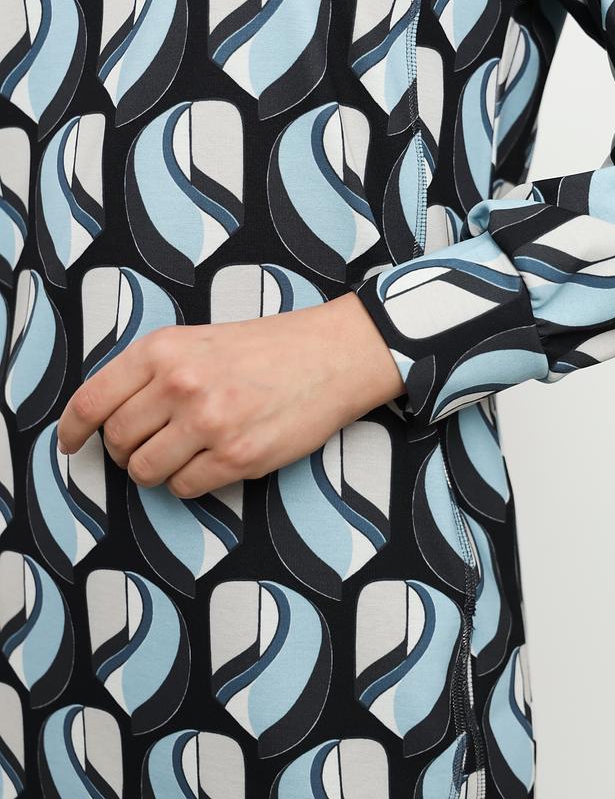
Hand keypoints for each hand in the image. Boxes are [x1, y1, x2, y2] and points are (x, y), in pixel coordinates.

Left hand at [55, 292, 405, 496]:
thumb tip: (106, 417)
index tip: (71, 444)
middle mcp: (180, 384)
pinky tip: (211, 461)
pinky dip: (188, 482)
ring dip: (156, 470)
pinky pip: (184, 488)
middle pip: (117, 441)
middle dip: (124, 450)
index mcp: (163, 350)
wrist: (329, 355)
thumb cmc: (265, 348)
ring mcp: (208, 423)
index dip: (73, 430)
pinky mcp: (236, 457)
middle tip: (146, 445)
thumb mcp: (197, 339)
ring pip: (145, 471)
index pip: (92, 401)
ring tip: (182, 454)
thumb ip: (151, 371)